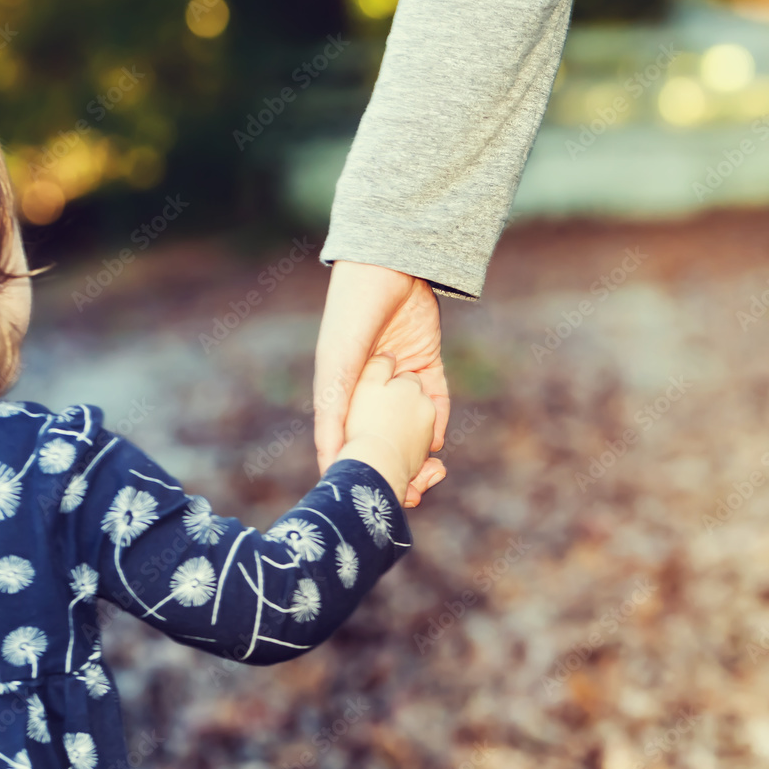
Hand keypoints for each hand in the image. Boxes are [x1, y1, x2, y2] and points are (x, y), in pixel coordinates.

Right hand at [315, 260, 448, 506]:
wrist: (385, 270)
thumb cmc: (349, 319)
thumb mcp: (337, 370)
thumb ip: (332, 414)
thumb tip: (328, 461)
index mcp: (343, 394)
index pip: (351, 442)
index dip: (360, 470)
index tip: (370, 498)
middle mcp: (371, 389)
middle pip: (386, 437)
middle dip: (397, 466)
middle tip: (411, 491)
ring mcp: (400, 377)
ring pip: (413, 423)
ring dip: (421, 449)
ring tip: (430, 474)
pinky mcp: (426, 362)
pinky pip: (436, 399)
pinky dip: (439, 421)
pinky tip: (438, 441)